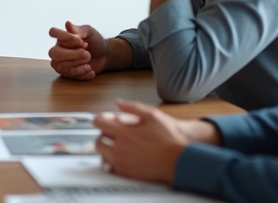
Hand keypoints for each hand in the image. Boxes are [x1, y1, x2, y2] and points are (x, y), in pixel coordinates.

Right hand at [48, 22, 108, 79]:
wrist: (104, 56)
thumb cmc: (95, 42)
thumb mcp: (90, 32)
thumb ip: (79, 29)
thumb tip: (67, 24)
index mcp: (62, 37)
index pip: (53, 32)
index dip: (66, 37)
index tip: (81, 41)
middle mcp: (58, 48)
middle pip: (56, 53)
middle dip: (74, 55)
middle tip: (87, 53)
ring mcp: (60, 62)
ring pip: (62, 65)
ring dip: (80, 63)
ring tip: (89, 60)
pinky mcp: (66, 72)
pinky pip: (69, 74)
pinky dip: (82, 72)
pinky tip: (90, 69)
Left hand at [94, 101, 216, 183]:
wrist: (179, 162)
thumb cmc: (169, 139)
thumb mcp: (153, 115)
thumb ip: (133, 107)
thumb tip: (119, 103)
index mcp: (124, 132)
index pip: (99, 123)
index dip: (100, 119)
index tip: (104, 120)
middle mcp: (119, 149)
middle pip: (98, 141)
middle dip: (103, 135)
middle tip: (111, 133)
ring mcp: (122, 163)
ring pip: (103, 155)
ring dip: (107, 148)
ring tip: (117, 145)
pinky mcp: (127, 174)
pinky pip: (111, 167)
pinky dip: (112, 161)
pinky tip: (122, 156)